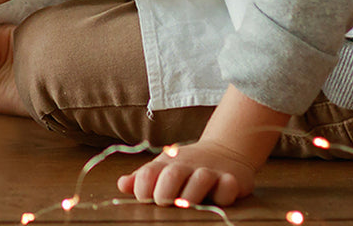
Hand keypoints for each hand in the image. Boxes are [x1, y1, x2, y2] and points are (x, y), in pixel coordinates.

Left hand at [117, 140, 257, 206]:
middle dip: (165, 190)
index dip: (142, 186)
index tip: (143, 198)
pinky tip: (217, 198)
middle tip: (163, 202)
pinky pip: (227, 188)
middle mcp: (188, 165)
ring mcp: (210, 171)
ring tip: (185, 204)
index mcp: (167, 163)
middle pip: (173, 174)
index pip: (148, 173)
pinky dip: (223, 194)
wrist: (224, 150)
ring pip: (201, 179)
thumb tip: (121, 185)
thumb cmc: (187, 166)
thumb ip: (142, 178)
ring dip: (191, 194)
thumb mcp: (163, 168)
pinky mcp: (231, 179)